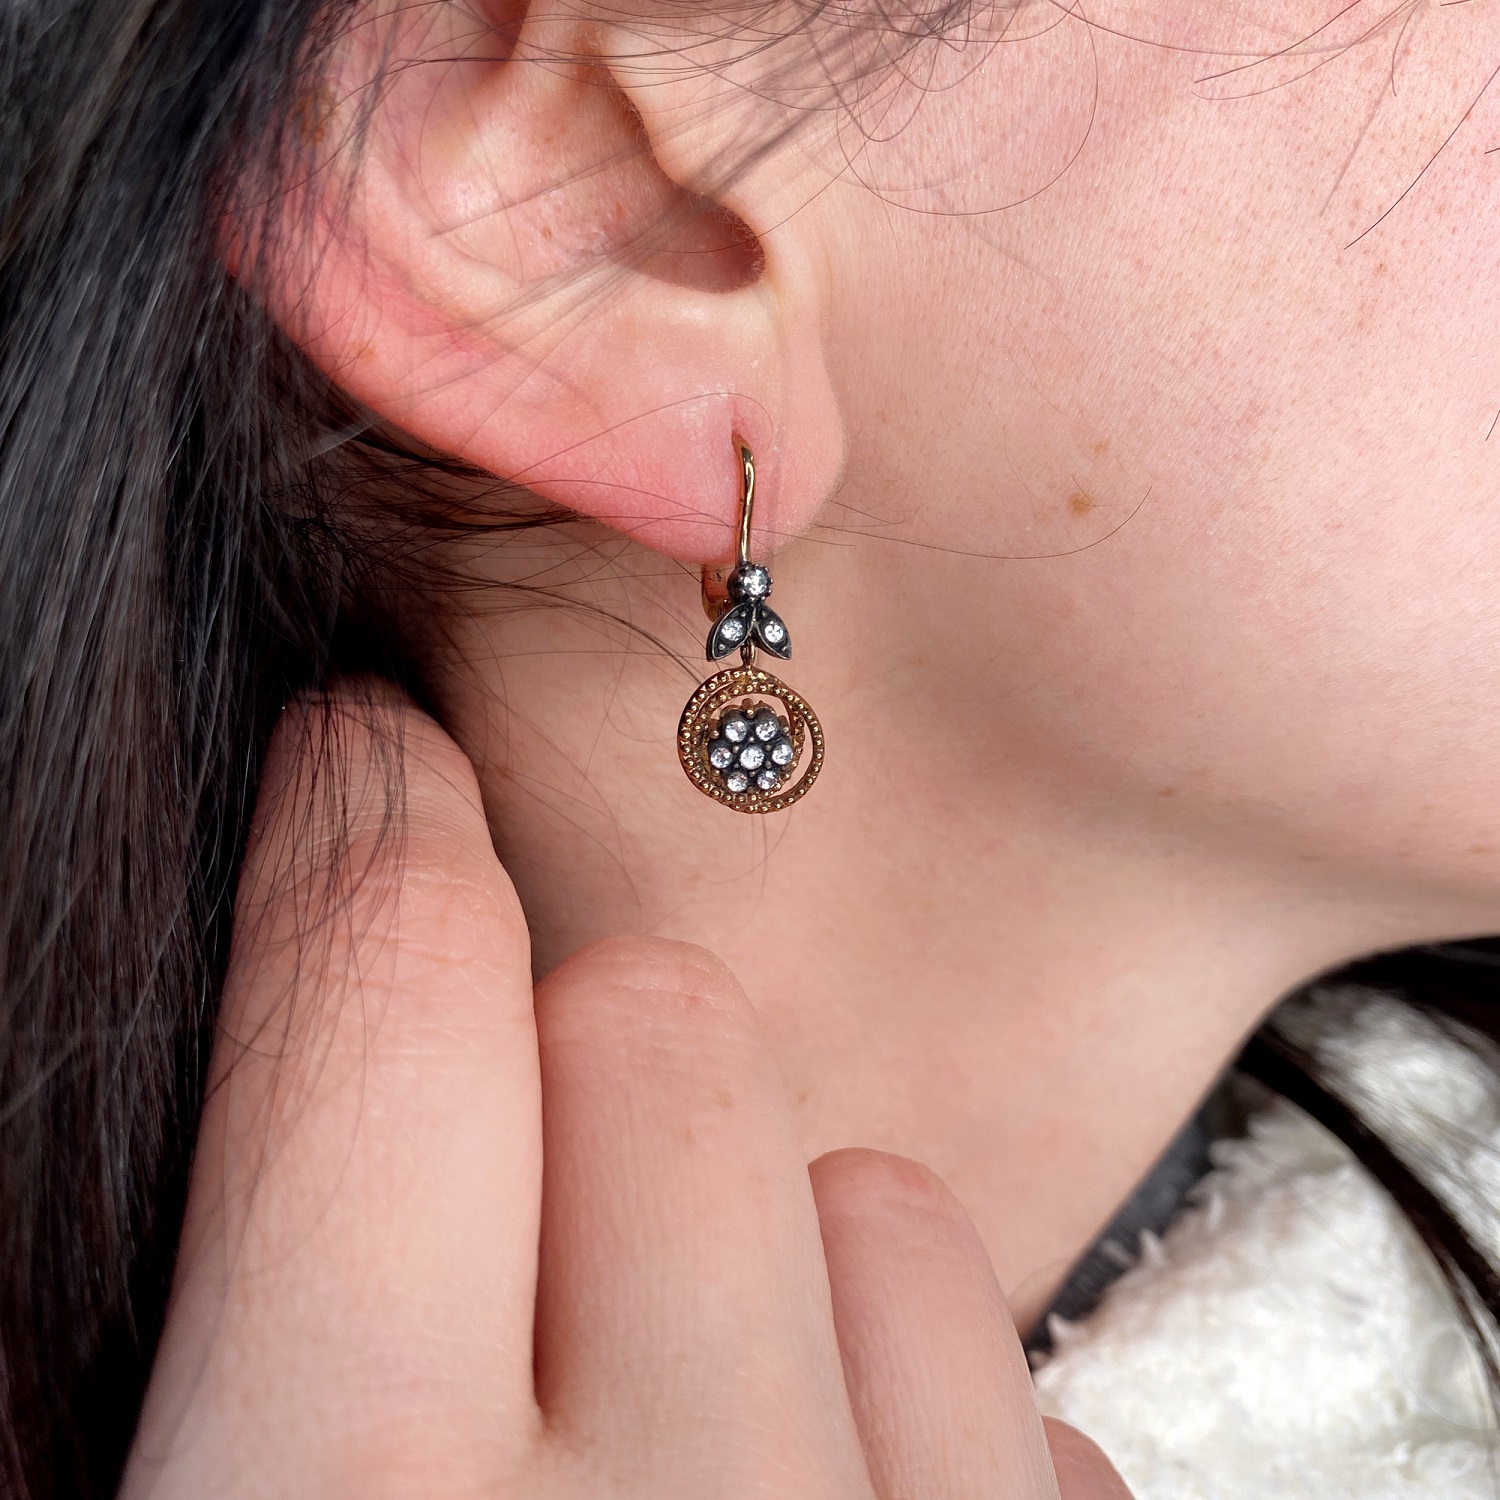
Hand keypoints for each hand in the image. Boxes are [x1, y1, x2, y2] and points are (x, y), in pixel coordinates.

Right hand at [121, 690, 1128, 1499]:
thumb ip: (167, 1296)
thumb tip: (227, 1050)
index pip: (388, 980)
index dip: (357, 823)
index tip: (364, 772)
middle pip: (662, 1030)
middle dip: (566, 1043)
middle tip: (502, 1163)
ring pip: (879, 1201)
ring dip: (764, 1234)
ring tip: (666, 1377)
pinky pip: (1023, 1389)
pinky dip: (909, 1396)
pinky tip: (813, 1486)